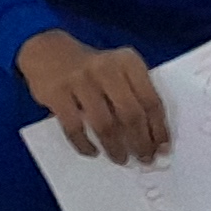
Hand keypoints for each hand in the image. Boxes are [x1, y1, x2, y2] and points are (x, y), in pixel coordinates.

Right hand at [17, 32, 169, 164]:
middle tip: (144, 159)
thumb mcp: (118, 70)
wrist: (48, 51)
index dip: (159, 128)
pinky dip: (85, 145)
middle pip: (131, 114)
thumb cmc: (92, 69)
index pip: (151, 100)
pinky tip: (93, 152)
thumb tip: (152, 137)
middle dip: (141, 142)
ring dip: (116, 148)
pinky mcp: (57, 94)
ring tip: (121, 159)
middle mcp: (107, 68)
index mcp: (128, 62)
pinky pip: (75, 128)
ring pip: (105, 124)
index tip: (162, 148)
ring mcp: (81, 81)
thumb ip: (134, 95)